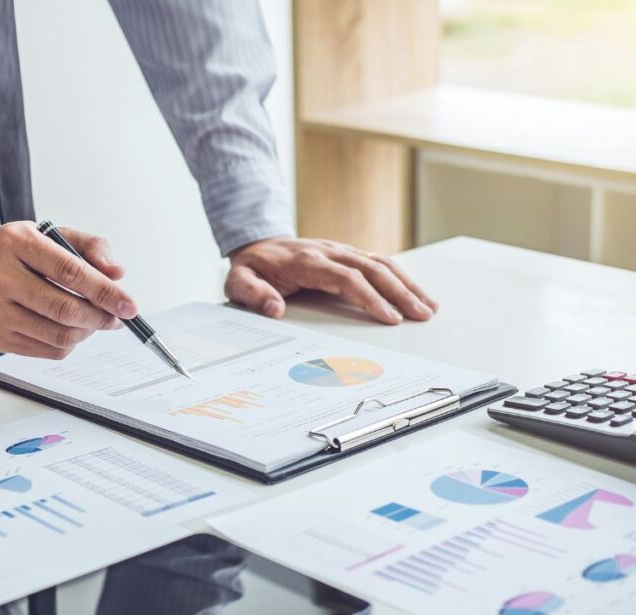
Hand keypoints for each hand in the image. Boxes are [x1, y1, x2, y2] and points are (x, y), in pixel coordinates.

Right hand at [0, 222, 137, 358]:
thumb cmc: (11, 250)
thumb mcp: (48, 234)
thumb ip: (88, 247)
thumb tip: (117, 275)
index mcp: (18, 243)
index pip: (71, 272)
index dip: (106, 292)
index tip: (130, 306)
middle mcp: (1, 278)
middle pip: (65, 310)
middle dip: (100, 317)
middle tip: (116, 317)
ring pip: (58, 335)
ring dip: (87, 332)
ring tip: (94, 322)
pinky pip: (46, 351)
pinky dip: (68, 343)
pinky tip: (71, 330)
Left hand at [225, 237, 437, 324]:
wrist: (257, 244)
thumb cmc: (252, 268)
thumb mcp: (239, 282)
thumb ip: (253, 295)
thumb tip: (275, 309)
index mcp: (307, 261)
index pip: (346, 278)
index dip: (370, 297)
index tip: (388, 318)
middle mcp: (330, 252)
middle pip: (372, 270)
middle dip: (400, 293)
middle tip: (420, 316)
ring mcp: (341, 251)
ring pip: (381, 264)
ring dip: (407, 285)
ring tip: (429, 308)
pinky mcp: (348, 255)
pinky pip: (379, 263)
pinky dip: (401, 278)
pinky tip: (417, 294)